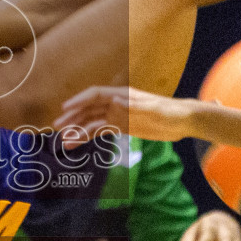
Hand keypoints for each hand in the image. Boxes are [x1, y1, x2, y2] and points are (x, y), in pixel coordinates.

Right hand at [54, 86, 196, 142]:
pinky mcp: (121, 127)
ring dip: (77, 130)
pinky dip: (87, 137)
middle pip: (89, 109)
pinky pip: (100, 132)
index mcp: (122, 95)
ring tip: (64, 141)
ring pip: (92, 122)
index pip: (95, 95)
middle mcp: (116, 104)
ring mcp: (117, 116)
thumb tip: (113, 101)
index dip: (79, 101)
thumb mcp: (153, 109)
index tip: (65, 109)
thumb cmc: (170, 112)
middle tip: (58, 128)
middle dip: (73, 118)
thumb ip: (133, 106)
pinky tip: (77, 145)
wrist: (183, 122)